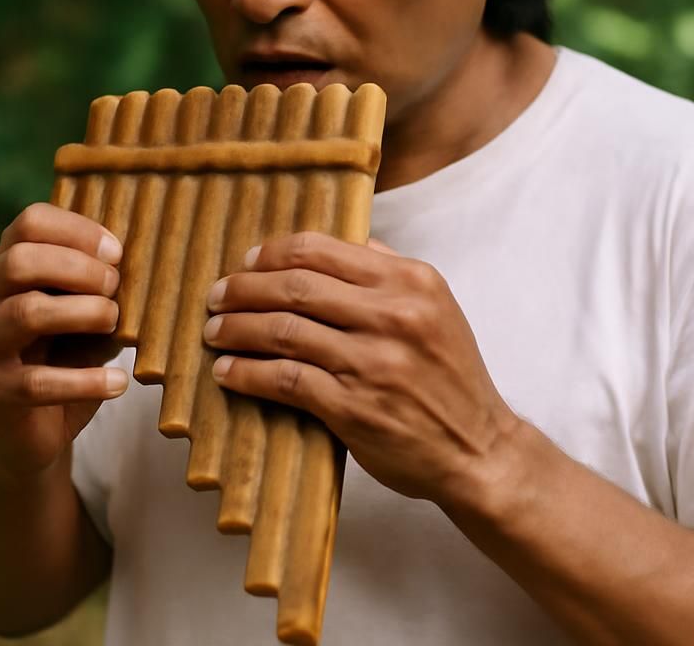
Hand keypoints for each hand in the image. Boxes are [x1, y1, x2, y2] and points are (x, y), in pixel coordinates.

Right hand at [0, 203, 128, 484]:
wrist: (30, 436)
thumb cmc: (65, 362)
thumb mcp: (85, 318)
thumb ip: (101, 291)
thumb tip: (140, 268)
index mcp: (2, 271)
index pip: (28, 224)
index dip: (77, 229)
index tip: (117, 251)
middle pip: (19, 261)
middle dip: (79, 268)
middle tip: (115, 287)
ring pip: (25, 313)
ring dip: (83, 313)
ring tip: (114, 324)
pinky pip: (37, 382)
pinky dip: (86, 380)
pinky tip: (118, 382)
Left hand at [202, 231, 519, 509]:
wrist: (479, 450)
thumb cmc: (451, 378)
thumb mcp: (436, 309)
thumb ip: (390, 273)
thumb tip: (344, 242)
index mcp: (411, 281)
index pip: (324, 249)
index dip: (274, 252)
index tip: (248, 262)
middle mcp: (393, 315)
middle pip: (296, 286)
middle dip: (245, 288)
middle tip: (217, 295)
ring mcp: (371, 361)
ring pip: (283, 330)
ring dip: (237, 328)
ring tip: (214, 331)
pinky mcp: (352, 407)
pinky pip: (284, 379)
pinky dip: (247, 372)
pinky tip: (228, 371)